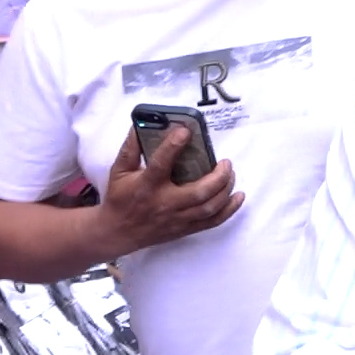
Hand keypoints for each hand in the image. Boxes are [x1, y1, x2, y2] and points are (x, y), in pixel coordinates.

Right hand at [94, 126, 242, 256]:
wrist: (117, 231)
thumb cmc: (120, 197)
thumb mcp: (119, 170)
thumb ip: (132, 148)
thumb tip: (141, 123)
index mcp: (147, 186)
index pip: (161, 164)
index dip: (173, 146)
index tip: (185, 131)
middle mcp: (164, 203)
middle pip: (198, 192)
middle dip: (217, 176)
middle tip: (225, 162)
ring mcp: (177, 218)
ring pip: (209, 207)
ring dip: (225, 189)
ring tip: (230, 173)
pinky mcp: (185, 229)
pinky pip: (212, 222)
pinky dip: (229, 210)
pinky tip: (238, 196)